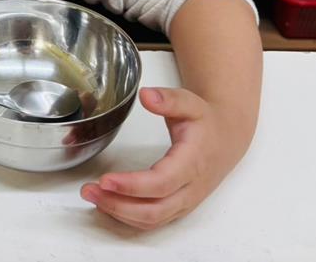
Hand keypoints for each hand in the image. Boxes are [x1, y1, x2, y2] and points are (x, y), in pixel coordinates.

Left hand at [80, 87, 242, 229]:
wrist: (226, 139)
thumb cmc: (206, 122)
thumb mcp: (190, 103)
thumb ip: (168, 99)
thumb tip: (146, 95)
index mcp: (191, 163)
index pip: (160, 183)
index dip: (131, 185)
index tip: (104, 179)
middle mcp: (190, 188)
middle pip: (153, 210)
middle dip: (118, 204)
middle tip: (88, 190)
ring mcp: (185, 202)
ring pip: (151, 220)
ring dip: (119, 212)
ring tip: (92, 196)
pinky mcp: (178, 207)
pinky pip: (153, 220)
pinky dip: (128, 217)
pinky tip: (108, 204)